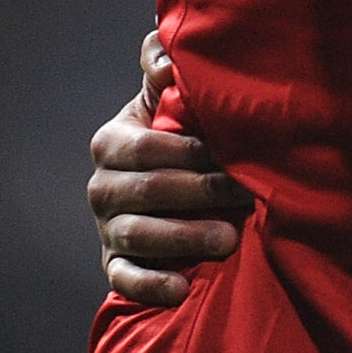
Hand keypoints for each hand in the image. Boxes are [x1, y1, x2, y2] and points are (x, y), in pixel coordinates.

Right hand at [88, 29, 250, 305]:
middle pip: (151, 191)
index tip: (237, 152)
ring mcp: (107, 228)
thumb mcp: (165, 96)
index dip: (194, 151)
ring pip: (139, 235)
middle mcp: (102, 186)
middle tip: (248, 194)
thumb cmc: (177, 133)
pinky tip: (181, 290)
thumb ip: (162, 63)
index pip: (149, 147)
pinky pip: (125, 279)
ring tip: (229, 238)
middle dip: (203, 192)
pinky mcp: (114, 265)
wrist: (169, 187)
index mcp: (112, 142)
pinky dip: (151, 286)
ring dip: (185, 238)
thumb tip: (166, 62)